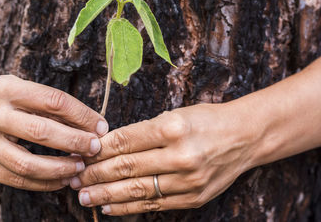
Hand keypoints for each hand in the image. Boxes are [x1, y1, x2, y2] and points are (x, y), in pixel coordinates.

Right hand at [0, 75, 108, 190]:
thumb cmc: (10, 101)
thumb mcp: (29, 92)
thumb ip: (58, 108)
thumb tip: (96, 128)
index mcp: (7, 88)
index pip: (54, 101)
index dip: (82, 115)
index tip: (101, 126)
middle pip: (41, 131)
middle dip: (74, 142)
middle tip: (95, 148)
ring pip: (27, 163)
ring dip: (60, 168)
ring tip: (80, 167)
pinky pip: (17, 180)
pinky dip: (44, 183)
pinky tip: (62, 179)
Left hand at [75, 103, 257, 214]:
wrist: (245, 137)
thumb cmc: (207, 120)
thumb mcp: (175, 115)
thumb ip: (143, 132)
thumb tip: (107, 146)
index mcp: (174, 127)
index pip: (125, 140)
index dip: (98, 149)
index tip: (81, 153)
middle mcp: (181, 155)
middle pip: (127, 167)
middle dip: (95, 174)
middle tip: (74, 177)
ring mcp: (189, 180)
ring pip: (137, 190)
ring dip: (105, 194)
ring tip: (83, 196)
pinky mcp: (194, 198)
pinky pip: (154, 204)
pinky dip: (128, 207)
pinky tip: (109, 206)